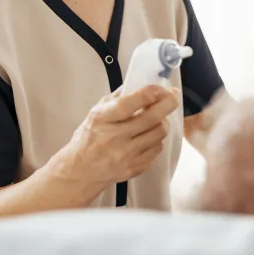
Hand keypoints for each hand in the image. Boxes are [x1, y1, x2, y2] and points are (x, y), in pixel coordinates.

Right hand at [52, 85, 179, 188]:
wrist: (81, 171)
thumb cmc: (88, 138)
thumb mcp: (95, 113)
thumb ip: (116, 98)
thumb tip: (139, 84)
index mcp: (102, 119)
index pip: (129, 104)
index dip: (149, 94)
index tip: (161, 88)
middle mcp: (114, 137)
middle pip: (151, 118)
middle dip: (167, 103)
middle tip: (172, 96)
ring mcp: (126, 155)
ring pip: (159, 133)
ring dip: (162, 122)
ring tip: (156, 118)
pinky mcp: (135, 168)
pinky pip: (157, 149)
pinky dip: (156, 139)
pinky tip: (148, 135)